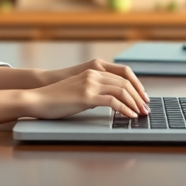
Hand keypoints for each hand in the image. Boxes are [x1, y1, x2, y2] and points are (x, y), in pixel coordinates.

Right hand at [25, 67, 148, 119]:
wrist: (39, 98)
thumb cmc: (57, 97)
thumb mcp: (79, 87)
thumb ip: (94, 89)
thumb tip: (110, 99)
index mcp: (93, 70)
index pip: (123, 74)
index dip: (136, 85)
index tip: (143, 97)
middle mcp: (93, 74)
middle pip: (125, 82)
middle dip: (138, 96)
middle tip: (146, 108)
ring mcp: (90, 84)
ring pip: (122, 91)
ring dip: (134, 103)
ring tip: (140, 114)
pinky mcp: (86, 96)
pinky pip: (113, 102)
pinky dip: (124, 109)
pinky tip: (129, 116)